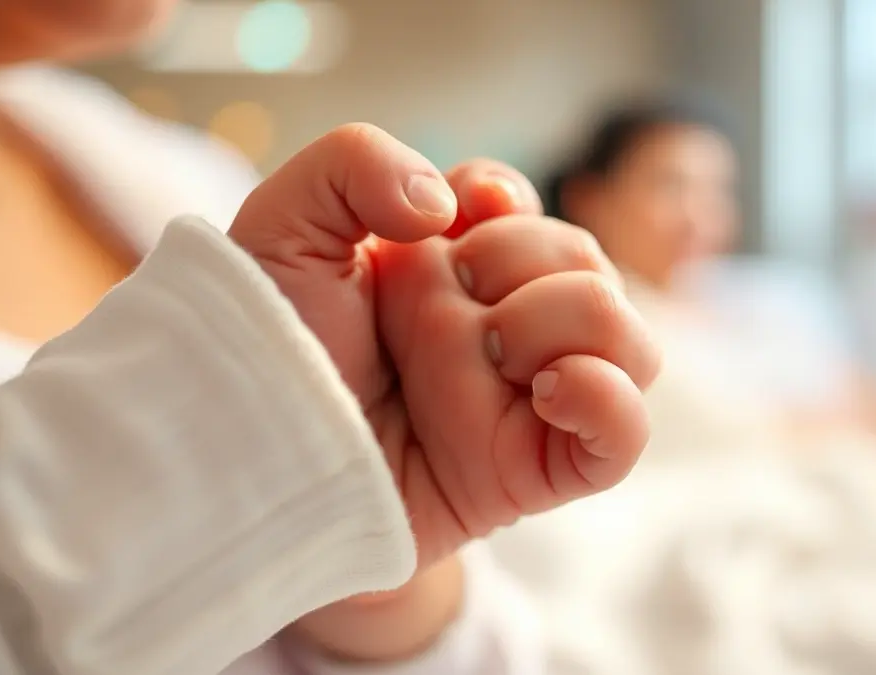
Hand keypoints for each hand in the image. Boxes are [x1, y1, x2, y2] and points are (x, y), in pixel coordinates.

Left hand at [229, 124, 658, 567]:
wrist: (246, 462)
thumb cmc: (260, 353)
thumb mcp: (283, 230)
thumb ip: (356, 163)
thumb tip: (449, 208)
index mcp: (448, 268)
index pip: (521, 206)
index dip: (495, 200)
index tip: (441, 225)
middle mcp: (500, 327)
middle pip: (588, 262)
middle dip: (516, 265)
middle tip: (430, 308)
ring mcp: (526, 399)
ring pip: (630, 340)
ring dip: (560, 322)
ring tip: (487, 353)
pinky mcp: (534, 468)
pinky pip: (626, 436)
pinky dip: (609, 401)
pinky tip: (547, 390)